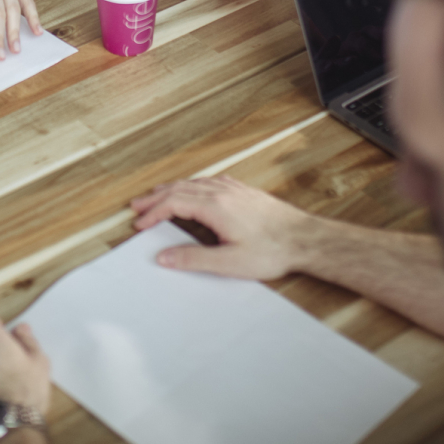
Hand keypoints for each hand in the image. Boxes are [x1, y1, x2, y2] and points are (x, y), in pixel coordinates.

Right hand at [130, 175, 321, 278]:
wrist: (305, 238)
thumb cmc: (273, 250)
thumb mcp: (229, 262)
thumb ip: (194, 259)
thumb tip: (165, 257)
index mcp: (215, 207)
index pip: (173, 204)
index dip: (153, 213)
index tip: (140, 223)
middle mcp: (222, 192)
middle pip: (179, 189)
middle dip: (155, 198)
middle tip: (138, 206)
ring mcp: (234, 189)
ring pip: (194, 183)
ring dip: (172, 189)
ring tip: (158, 196)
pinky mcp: (245, 192)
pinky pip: (210, 181)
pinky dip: (192, 185)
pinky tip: (195, 189)